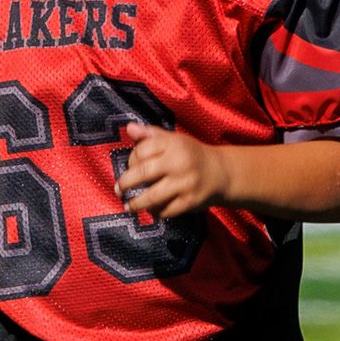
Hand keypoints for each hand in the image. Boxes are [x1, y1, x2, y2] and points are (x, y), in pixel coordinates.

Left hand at [113, 127, 229, 222]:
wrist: (221, 173)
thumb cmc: (190, 155)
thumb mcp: (173, 140)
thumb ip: (150, 134)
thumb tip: (129, 128)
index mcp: (174, 144)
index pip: (141, 151)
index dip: (130, 160)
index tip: (130, 167)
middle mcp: (180, 162)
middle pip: (143, 173)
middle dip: (125, 183)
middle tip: (118, 190)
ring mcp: (185, 184)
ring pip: (152, 197)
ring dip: (136, 204)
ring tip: (127, 207)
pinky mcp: (190, 202)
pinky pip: (166, 211)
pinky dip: (155, 212)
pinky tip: (150, 210)